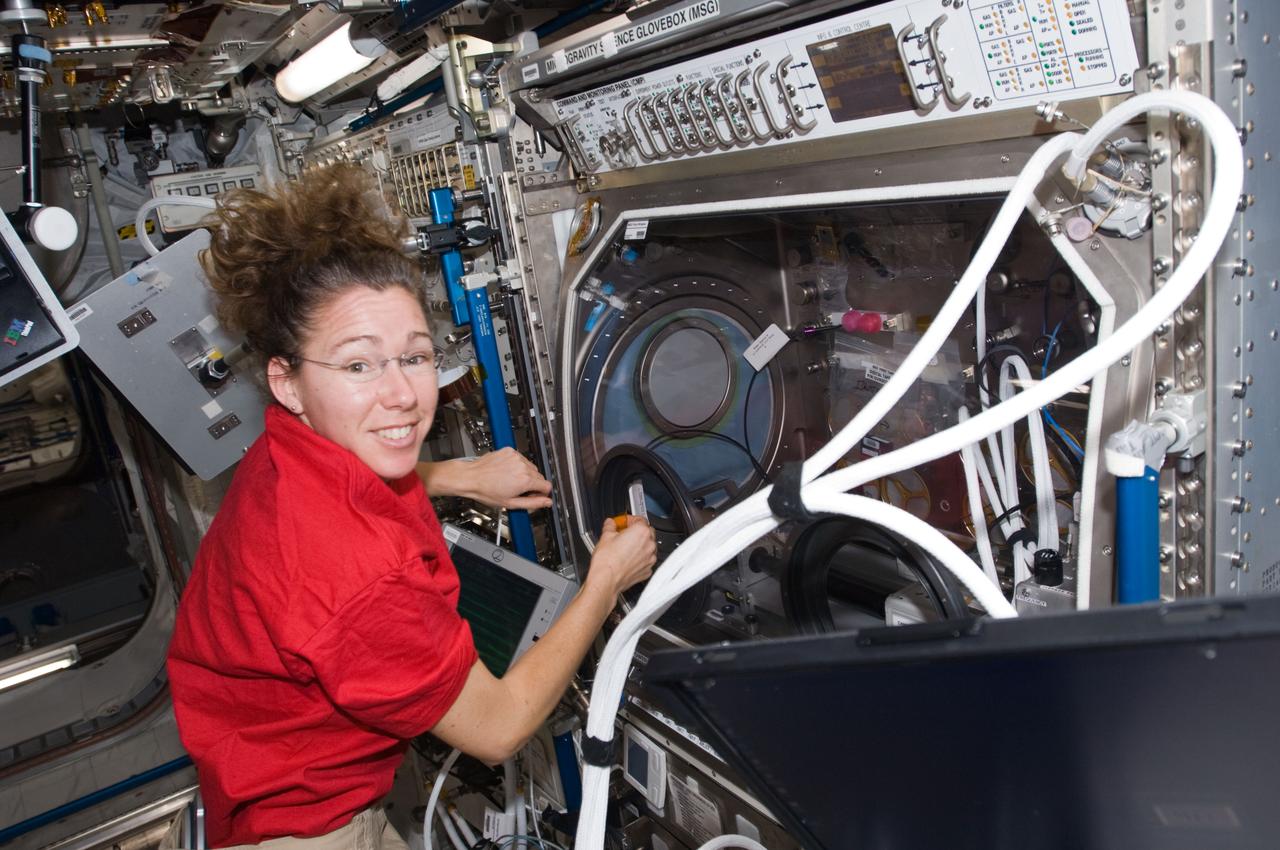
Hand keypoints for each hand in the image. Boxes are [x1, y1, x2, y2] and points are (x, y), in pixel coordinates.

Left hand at [421, 448, 552, 509]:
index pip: (547, 486)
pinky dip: (517, 466)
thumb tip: (547, 503)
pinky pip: (521, 459)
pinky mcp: (510, 451)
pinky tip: (507, 472)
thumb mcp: (511, 503)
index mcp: (525, 480)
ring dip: (525, 474)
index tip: (533, 496)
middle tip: (519, 490)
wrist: (470, 477)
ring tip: (511, 481)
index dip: (541, 494)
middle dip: (533, 484)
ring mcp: (516, 457)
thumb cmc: (485, 490)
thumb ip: (533, 503)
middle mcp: (523, 466)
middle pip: (539, 476)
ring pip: (531, 467)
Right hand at [588, 516, 656, 597]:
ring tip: (624, 548)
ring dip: (639, 545)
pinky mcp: (647, 570)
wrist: (606, 581)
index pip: (640, 519)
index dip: (629, 520)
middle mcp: (649, 545)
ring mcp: (650, 559)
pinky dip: (639, 558)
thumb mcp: (605, 536)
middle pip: (646, 532)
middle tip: (623, 534)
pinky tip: (627, 559)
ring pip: (648, 547)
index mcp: (641, 532)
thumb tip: (610, 523)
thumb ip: (610, 526)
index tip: (623, 523)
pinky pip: (646, 560)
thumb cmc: (607, 562)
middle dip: (636, 532)